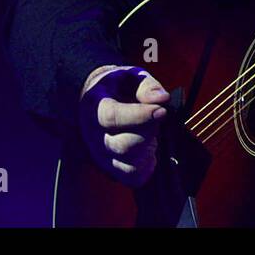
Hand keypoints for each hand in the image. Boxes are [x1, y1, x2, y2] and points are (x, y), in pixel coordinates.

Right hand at [78, 64, 169, 187]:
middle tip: (158, 117)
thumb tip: (162, 98)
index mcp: (95, 107)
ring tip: (152, 133)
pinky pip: (133, 177)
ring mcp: (100, 155)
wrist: (100, 100)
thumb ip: (147, 86)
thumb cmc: (119, 87)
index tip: (162, 110)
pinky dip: (147, 166)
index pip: (112, 117)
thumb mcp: (131, 77)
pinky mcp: (111, 168)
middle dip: (149, 132)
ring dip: (149, 150)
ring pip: (129, 165)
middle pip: (123, 145)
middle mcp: (93, 136)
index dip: (140, 116)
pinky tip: (149, 149)